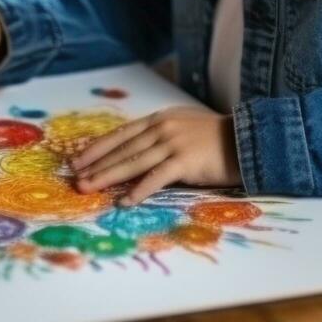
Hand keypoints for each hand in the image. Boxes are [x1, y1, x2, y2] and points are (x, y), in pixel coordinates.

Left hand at [70, 106, 240, 205]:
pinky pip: (156, 178)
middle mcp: (162, 128)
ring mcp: (172, 144)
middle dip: (95, 165)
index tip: (78, 159)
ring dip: (108, 177)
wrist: (246, 139)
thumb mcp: (182, 127)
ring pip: (133, 163)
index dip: (97, 148)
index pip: (121, 134)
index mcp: (159, 119)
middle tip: (75, 178)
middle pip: (122, 149)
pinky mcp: (185, 161)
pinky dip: (139, 191)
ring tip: (89, 188)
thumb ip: (160, 135)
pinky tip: (125, 202)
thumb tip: (135, 150)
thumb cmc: (215, 138)